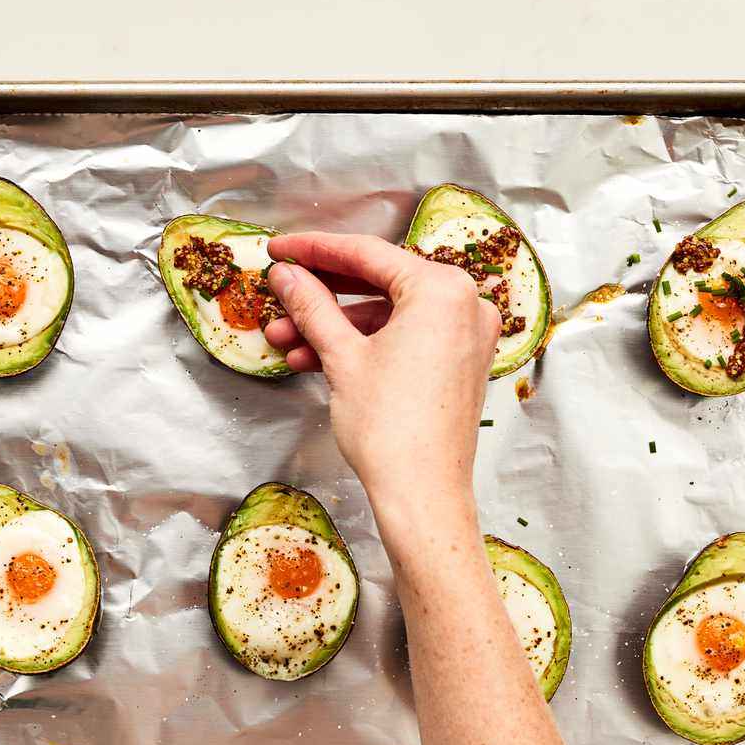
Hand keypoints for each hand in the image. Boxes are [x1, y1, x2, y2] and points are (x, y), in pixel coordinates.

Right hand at [263, 234, 500, 516]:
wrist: (423, 495)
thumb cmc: (391, 429)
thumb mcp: (341, 356)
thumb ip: (312, 305)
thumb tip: (288, 274)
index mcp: (443, 289)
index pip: (367, 254)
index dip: (314, 249)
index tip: (278, 249)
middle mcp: (465, 304)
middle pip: (379, 283)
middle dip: (322, 294)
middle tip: (280, 289)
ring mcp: (466, 336)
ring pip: (387, 315)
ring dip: (334, 326)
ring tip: (285, 338)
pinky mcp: (459, 363)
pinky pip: (404, 338)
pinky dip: (363, 345)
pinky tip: (315, 358)